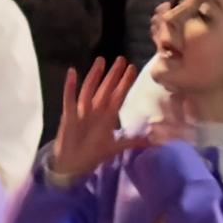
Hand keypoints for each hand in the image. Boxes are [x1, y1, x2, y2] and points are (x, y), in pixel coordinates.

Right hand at [44, 58, 142, 185]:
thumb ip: (132, 140)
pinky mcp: (69, 116)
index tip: (132, 67)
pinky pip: (70, 99)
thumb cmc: (93, 152)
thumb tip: (153, 140)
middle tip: (121, 58)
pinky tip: (72, 72)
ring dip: (95, 76)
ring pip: (90, 89)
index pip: (118, 95)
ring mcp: (82, 112)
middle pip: (106, 89)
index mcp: (107, 116)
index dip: (125, 82)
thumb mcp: (116, 146)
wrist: (74, 164)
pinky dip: (70, 87)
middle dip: (113, 74)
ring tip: (101, 60)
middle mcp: (96, 110)